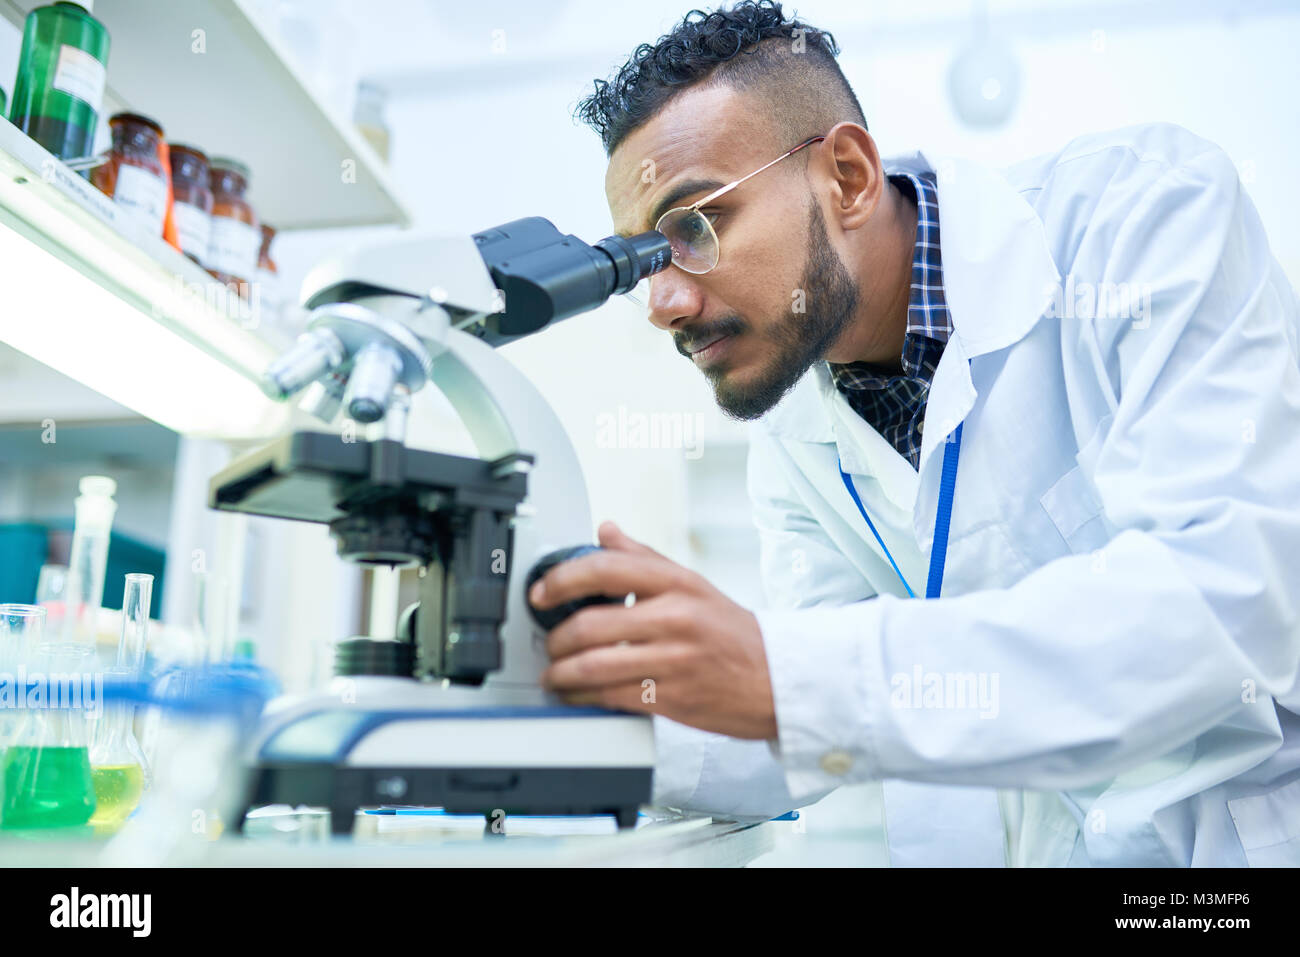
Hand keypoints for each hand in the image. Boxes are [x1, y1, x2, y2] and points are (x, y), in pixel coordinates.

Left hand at [534, 521, 777, 739]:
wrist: (778, 679)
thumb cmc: (733, 633)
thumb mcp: (693, 584)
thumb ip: (644, 558)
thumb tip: (606, 531)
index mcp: (676, 583)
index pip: (606, 568)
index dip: (562, 580)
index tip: (541, 593)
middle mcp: (674, 618)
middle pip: (591, 624)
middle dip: (556, 639)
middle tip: (547, 643)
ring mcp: (673, 660)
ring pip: (595, 666)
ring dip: (561, 673)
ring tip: (552, 674)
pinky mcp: (672, 698)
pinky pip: (612, 697)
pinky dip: (582, 697)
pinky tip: (574, 694)